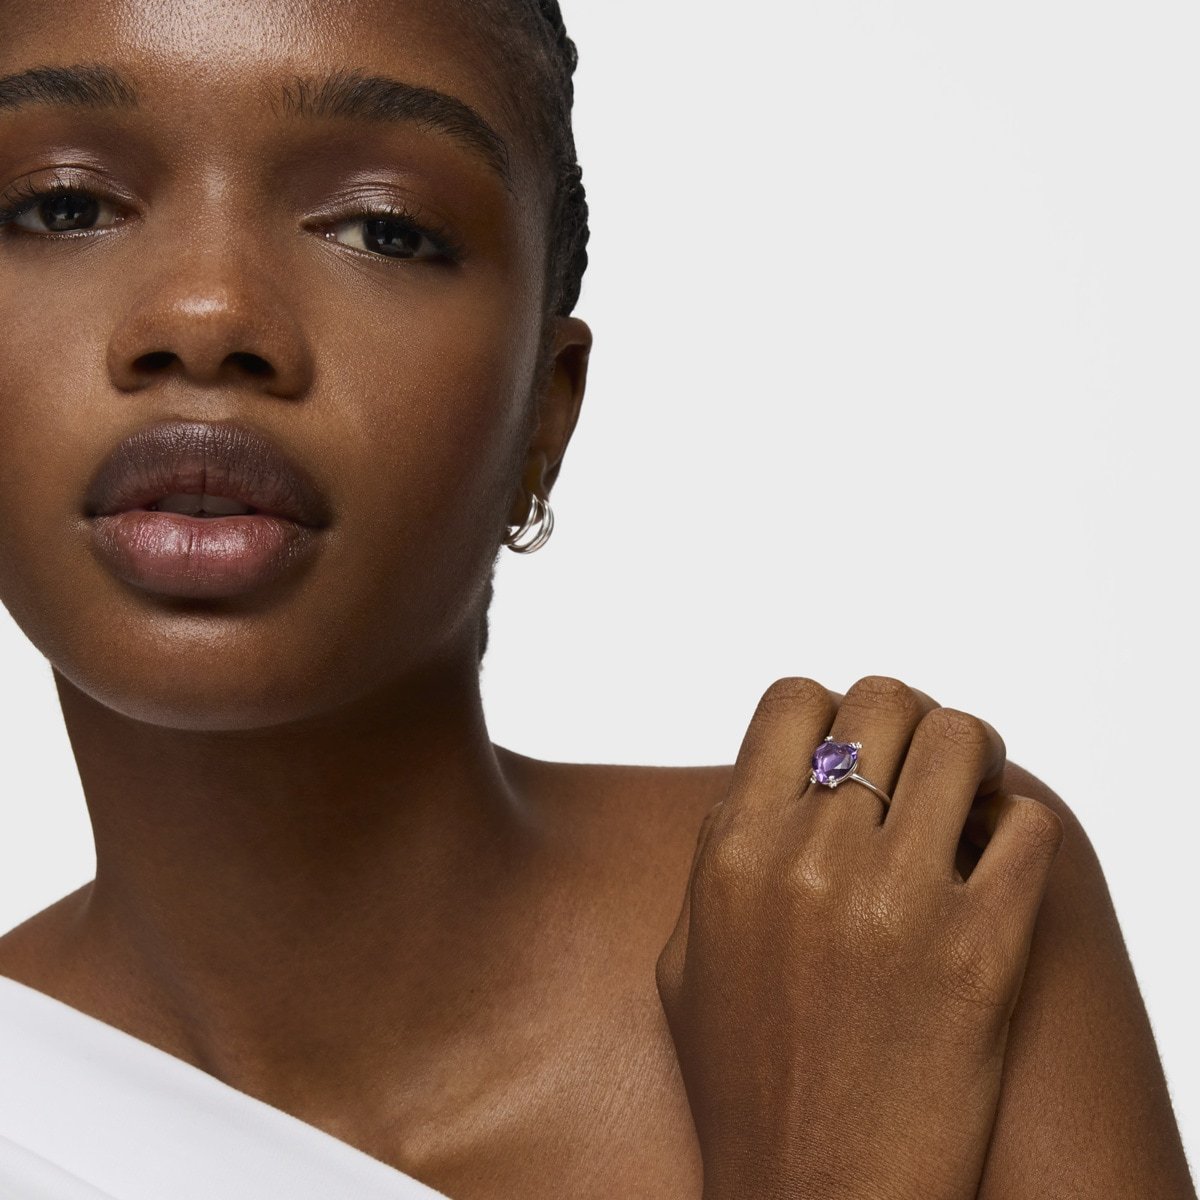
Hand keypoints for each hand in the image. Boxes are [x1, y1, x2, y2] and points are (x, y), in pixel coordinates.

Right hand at [655, 676, 1064, 1199]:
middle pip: (886, 698)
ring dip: (973, 758)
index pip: (793, 699)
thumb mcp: (687, 958)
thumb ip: (717, 854)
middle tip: (922, 770)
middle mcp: (811, 859)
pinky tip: (995, 867)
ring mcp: (899, 902)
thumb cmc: (742, 1086)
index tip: (851, 752)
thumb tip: (765, 784)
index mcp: (733, 852)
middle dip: (910, 722)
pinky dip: (1016, 831)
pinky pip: (1026, 827)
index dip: (831, 711)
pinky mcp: (983, 953)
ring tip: (969, 799)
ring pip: (965, 739)